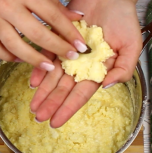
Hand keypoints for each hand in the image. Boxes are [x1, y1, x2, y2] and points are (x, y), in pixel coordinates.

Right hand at [0, 0, 88, 70]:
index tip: (81, 46)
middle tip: (70, 57)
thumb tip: (76, 18)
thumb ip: (54, 3)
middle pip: (35, 34)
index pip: (52, 16)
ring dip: (33, 59)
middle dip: (56, 48)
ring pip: (14, 45)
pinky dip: (8, 57)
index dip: (68, 32)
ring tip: (48, 67)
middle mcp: (7, 7)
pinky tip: (20, 59)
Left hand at [30, 0, 140, 127]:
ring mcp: (67, 56)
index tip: (56, 122)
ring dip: (42, 92)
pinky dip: (40, 70)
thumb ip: (123, 69)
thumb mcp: (131, 46)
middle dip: (51, 105)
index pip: (80, 95)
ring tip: (33, 106)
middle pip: (63, 90)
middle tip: (39, 118)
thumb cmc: (123, 20)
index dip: (68, 109)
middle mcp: (79, 67)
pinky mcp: (57, 42)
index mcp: (96, 71)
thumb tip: (107, 86)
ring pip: (52, 78)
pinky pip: (46, 58)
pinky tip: (33, 82)